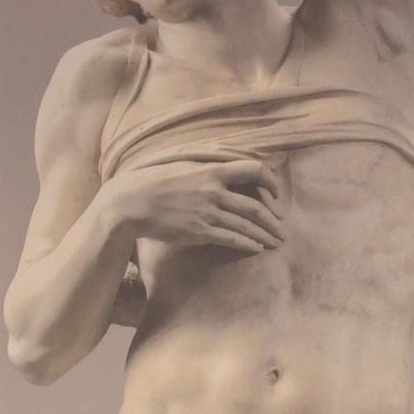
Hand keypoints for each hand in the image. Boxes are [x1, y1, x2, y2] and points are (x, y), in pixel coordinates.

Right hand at [99, 149, 286, 255]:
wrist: (131, 202)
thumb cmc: (154, 181)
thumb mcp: (182, 164)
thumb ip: (206, 165)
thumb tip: (225, 164)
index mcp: (211, 169)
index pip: (253, 170)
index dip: (270, 182)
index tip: (276, 195)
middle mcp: (213, 190)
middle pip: (255, 206)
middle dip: (273, 221)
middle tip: (281, 230)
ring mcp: (207, 211)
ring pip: (246, 225)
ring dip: (264, 236)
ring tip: (274, 243)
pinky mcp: (198, 231)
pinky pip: (230, 239)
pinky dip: (247, 244)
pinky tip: (256, 249)